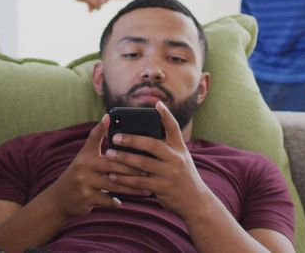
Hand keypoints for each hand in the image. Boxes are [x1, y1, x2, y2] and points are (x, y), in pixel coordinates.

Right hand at [41, 115, 147, 217]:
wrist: (61, 198)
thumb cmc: (80, 174)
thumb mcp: (85, 158)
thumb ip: (96, 142)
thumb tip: (108, 119)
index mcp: (85, 155)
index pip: (93, 137)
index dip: (101, 127)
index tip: (109, 116)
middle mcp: (83, 165)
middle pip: (112, 164)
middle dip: (132, 168)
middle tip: (149, 170)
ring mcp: (84, 182)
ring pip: (112, 184)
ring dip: (131, 188)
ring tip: (145, 189)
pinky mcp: (86, 197)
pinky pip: (106, 199)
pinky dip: (114, 201)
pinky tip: (122, 202)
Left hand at [104, 101, 212, 215]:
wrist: (196, 202)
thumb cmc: (183, 177)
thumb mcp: (181, 159)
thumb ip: (166, 150)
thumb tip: (141, 139)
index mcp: (180, 148)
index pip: (174, 128)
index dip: (166, 115)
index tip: (158, 103)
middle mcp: (176, 158)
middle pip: (152, 144)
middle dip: (132, 139)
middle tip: (115, 136)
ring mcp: (170, 173)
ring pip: (143, 163)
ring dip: (124, 158)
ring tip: (109, 154)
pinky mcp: (162, 187)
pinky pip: (139, 181)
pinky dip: (124, 178)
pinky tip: (113, 175)